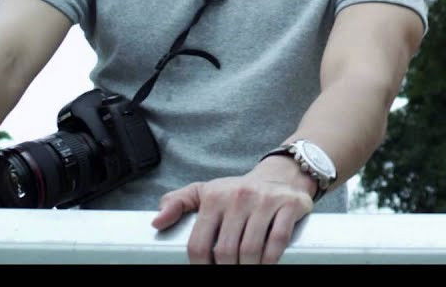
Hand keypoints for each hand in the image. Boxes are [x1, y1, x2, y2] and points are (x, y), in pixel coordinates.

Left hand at [151, 158, 315, 263]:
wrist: (281, 175)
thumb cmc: (237, 191)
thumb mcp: (206, 192)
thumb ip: (178, 203)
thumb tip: (156, 222)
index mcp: (215, 197)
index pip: (199, 244)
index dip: (201, 266)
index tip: (207, 270)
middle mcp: (239, 196)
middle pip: (226, 251)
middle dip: (228, 269)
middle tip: (230, 270)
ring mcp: (265, 200)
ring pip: (251, 249)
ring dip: (249, 267)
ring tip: (247, 269)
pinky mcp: (289, 204)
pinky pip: (278, 240)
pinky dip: (270, 258)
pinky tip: (266, 263)